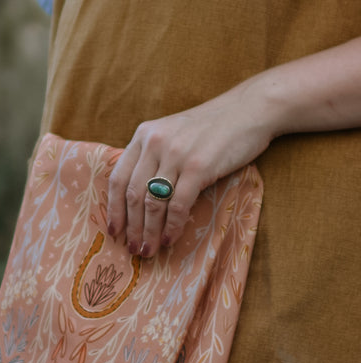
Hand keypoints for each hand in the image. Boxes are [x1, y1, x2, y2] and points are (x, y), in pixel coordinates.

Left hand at [106, 86, 273, 257]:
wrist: (251, 109)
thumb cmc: (212, 129)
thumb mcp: (172, 135)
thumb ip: (152, 158)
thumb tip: (135, 201)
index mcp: (143, 135)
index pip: (118, 178)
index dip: (113, 209)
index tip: (113, 232)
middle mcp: (155, 143)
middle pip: (134, 195)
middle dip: (131, 228)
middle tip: (133, 249)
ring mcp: (176, 154)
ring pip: (153, 203)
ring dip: (149, 232)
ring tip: (149, 251)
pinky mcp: (198, 166)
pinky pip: (177, 206)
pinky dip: (172, 227)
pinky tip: (170, 240)